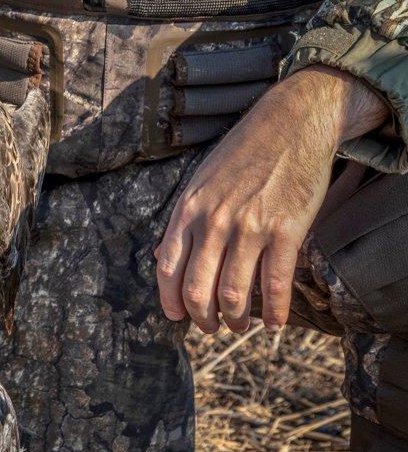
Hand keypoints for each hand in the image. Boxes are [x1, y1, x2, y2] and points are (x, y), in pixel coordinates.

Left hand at [155, 65, 388, 333]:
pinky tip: (276, 324)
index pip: (168, 269)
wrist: (291, 123)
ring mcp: (249, 227)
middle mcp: (213, 221)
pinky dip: (276, 312)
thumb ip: (182, 221)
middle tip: (212, 328)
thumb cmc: (243, 153)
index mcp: (188, 210)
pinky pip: (275, 284)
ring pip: (234, 294)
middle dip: (203, 318)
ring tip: (241, 326)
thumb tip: (160, 258)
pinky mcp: (286, 230)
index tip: (178, 317)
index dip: (170, 301)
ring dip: (237, 320)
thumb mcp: (200, 181)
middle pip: (197, 290)